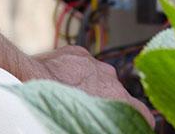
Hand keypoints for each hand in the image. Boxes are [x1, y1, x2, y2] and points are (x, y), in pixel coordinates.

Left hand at [30, 46, 153, 122]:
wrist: (33, 76)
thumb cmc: (56, 102)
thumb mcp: (87, 119)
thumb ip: (104, 119)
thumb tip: (103, 123)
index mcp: (116, 96)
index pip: (141, 111)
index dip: (140, 118)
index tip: (138, 123)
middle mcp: (110, 77)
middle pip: (115, 92)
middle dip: (106, 100)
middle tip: (91, 109)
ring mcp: (95, 63)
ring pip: (98, 77)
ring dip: (90, 85)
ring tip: (71, 94)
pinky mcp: (79, 52)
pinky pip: (83, 64)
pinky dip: (76, 72)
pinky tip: (62, 80)